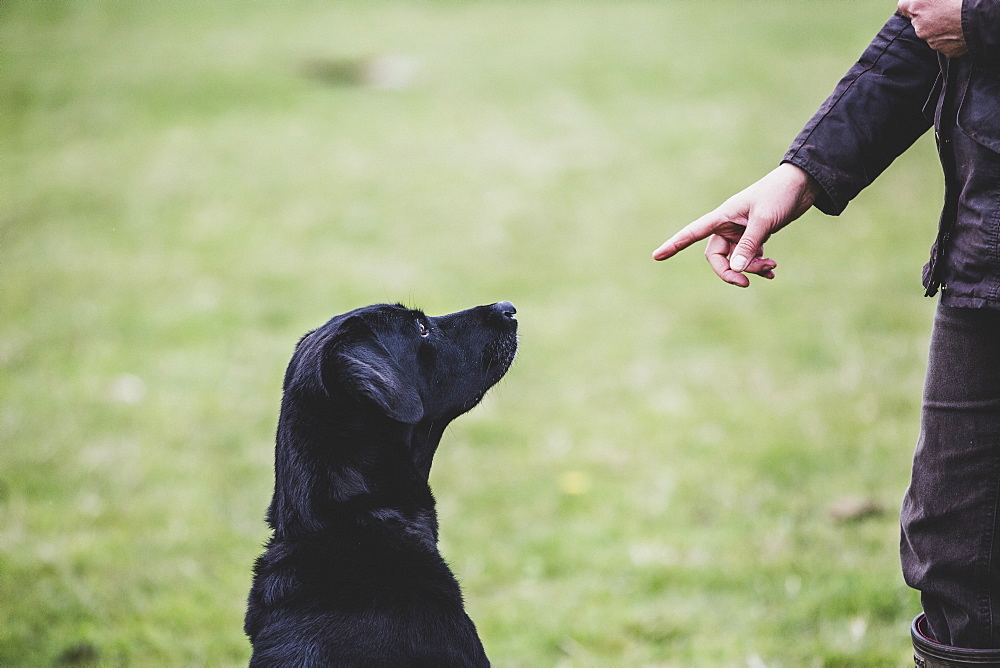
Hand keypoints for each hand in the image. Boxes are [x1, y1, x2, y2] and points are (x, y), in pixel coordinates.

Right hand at [652, 163, 818, 287]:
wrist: (802, 184)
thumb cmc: (778, 195)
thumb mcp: (763, 221)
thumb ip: (749, 245)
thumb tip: (735, 270)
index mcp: (722, 216)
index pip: (691, 233)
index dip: (674, 245)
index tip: (656, 256)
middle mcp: (728, 226)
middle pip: (717, 257)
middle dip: (730, 271)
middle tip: (746, 282)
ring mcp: (741, 232)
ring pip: (736, 260)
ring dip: (751, 268)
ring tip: (771, 267)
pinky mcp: (755, 236)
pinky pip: (750, 257)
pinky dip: (759, 265)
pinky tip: (772, 270)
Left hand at [898, 0, 967, 57]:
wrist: (981, 17)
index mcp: (917, 6)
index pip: (904, 5)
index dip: (912, 4)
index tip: (919, 3)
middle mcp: (919, 26)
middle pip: (917, 21)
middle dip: (927, 16)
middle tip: (945, 9)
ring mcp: (931, 41)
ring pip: (931, 34)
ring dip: (939, 27)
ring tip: (955, 19)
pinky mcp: (944, 50)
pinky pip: (944, 43)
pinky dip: (950, 38)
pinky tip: (960, 29)